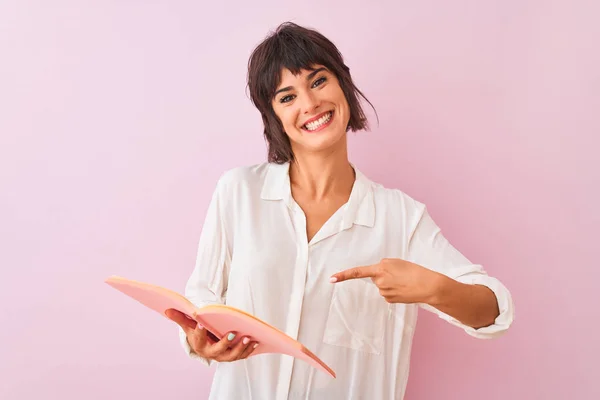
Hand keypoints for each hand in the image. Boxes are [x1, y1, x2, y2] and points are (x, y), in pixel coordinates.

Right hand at [166, 309, 258, 361]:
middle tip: (233, 333)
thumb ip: (180, 318)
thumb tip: (167, 309)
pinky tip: (256, 341)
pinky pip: (242, 355)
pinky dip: (249, 350)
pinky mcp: (233, 355)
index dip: (200, 333)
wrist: (206, 343)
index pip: (199, 340)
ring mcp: (224, 356)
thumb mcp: (189, 325)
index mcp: (200, 346)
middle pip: (219, 352)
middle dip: (226, 344)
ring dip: (241, 348)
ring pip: (233, 355)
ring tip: (248, 338)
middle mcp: (212, 353)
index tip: (201, 324)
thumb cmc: (198, 331)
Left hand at [330, 258, 444, 304]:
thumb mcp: (397, 263)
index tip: (331, 279)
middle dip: (384, 276)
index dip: (343, 275)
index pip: (358, 272)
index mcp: (381, 268)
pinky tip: (404, 289)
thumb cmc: (415, 271)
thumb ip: (384, 267)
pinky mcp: (389, 300)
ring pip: (382, 286)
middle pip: (375, 278)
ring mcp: (383, 292)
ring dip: (390, 284)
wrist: (428, 285)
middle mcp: (379, 280)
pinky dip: (394, 291)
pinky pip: (387, 293)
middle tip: (400, 274)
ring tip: (404, 281)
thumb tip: (376, 277)